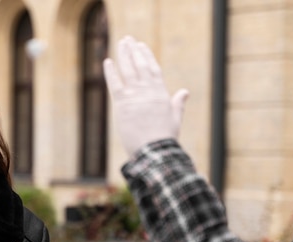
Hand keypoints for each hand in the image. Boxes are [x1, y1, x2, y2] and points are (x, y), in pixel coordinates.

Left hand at [103, 36, 188, 156]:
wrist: (154, 150)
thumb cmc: (165, 138)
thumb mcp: (175, 118)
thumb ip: (178, 103)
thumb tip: (185, 92)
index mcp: (161, 93)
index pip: (153, 69)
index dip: (147, 56)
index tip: (142, 46)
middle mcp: (148, 90)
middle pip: (139, 65)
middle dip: (133, 50)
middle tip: (128, 39)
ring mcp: (135, 95)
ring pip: (128, 69)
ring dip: (123, 54)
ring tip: (120, 44)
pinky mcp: (122, 103)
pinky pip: (115, 83)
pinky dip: (111, 72)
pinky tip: (107, 61)